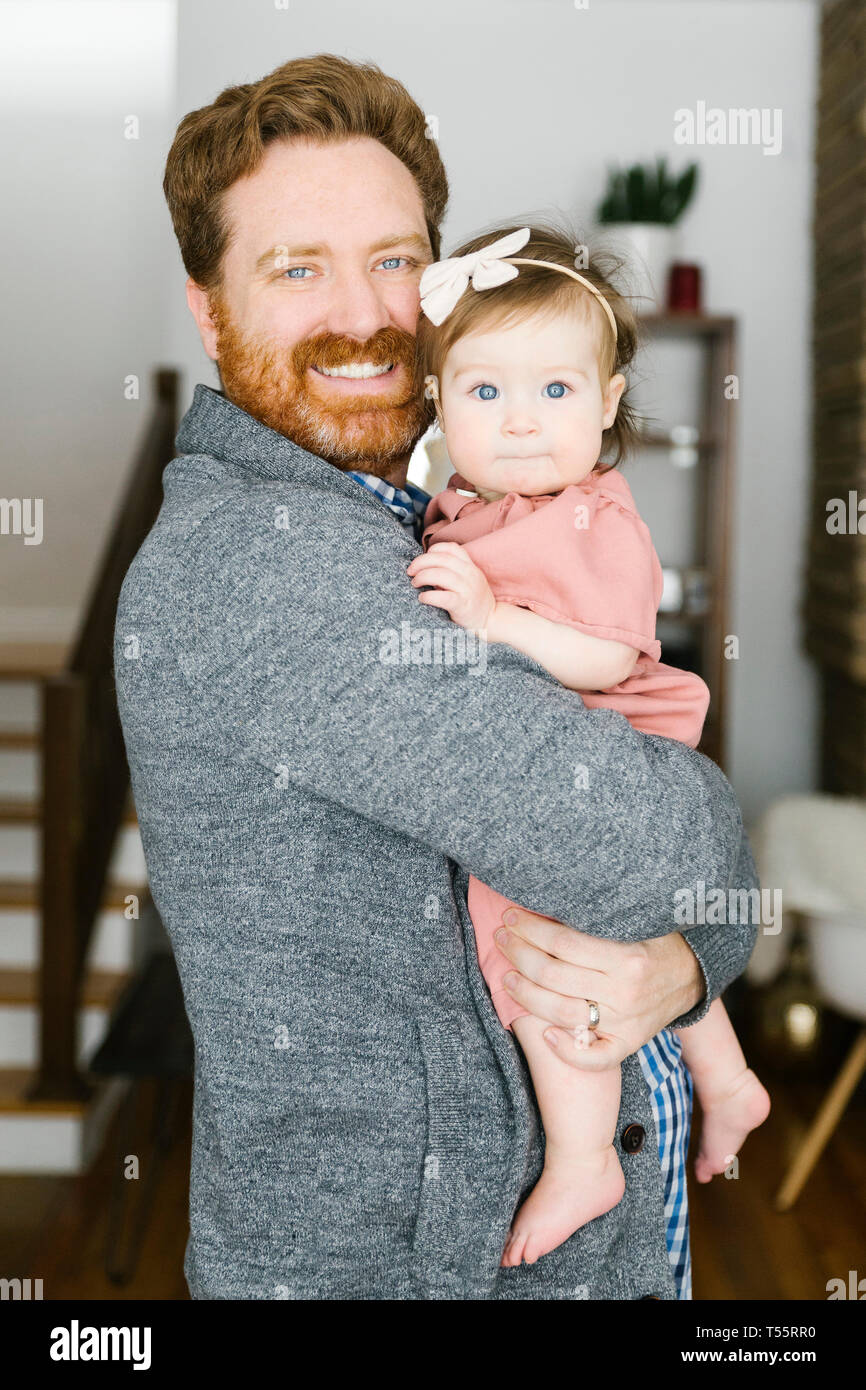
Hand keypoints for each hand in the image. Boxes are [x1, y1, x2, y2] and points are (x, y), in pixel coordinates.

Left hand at [407, 543, 496, 634]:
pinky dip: (429, 596)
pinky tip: (422, 598)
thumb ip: (451, 571)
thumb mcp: (467, 580)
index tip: (423, 559)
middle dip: (421, 562)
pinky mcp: (463, 605)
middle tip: (411, 571)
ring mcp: (468, 589)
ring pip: (441, 575)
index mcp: (470, 566)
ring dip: (423, 576)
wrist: (491, 621)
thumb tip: (424, 567)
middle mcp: (470, 574)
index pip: (451, 548)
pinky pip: (443, 597)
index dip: (434, 550)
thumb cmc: (473, 601)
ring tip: (415, 583)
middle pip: (442, 559)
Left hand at [494, 907, 704, 1070]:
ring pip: (562, 1014)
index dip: (530, 928)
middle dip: (519, 954)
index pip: (563, 943)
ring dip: (526, 994)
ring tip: (507, 976)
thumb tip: (547, 901)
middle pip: (554, 975)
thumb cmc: (657, 939)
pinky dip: (566, 1050)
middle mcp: (625, 993)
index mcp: (627, 957)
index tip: (512, 916)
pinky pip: (594, 1058)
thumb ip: (597, 918)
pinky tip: (543, 1032)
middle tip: (502, 938)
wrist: (695, 973)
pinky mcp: (629, 1044)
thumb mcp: (635, 919)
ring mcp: (626, 1023)